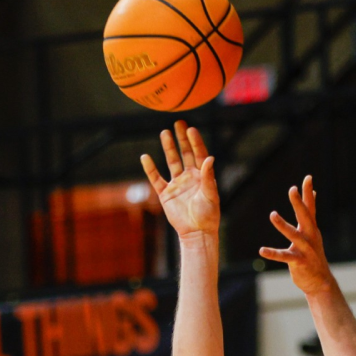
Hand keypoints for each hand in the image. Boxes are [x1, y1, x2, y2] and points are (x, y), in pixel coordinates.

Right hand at [141, 121, 219, 239]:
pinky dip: (150, 169)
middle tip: (178, 123)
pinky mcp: (166, 194)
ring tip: (164, 133)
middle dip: (181, 139)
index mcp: (202, 175)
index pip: (198, 154)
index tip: (191, 129)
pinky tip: (145, 157)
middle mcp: (189, 176)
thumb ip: (208, 177)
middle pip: (184, 153)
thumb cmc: (208, 214)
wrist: (196, 232)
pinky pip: (156, 179)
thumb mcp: (210, 194)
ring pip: (171, 162)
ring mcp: (177, 184)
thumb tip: (209, 158)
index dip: (195, 142)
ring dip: (168, 148)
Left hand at [260, 176, 335, 294]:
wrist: (320, 281)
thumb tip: (313, 195)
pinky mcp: (299, 262)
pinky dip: (273, 253)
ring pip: (294, 234)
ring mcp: (306, 249)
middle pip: (305, 216)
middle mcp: (310, 237)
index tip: (307, 177)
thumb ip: (309, 216)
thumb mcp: (312, 233)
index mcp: (311, 229)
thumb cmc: (312, 255)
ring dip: (283, 225)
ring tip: (273, 214)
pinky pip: (284, 256)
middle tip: (292, 189)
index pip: (310, 208)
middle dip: (299, 203)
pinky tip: (261, 250)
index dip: (308, 193)